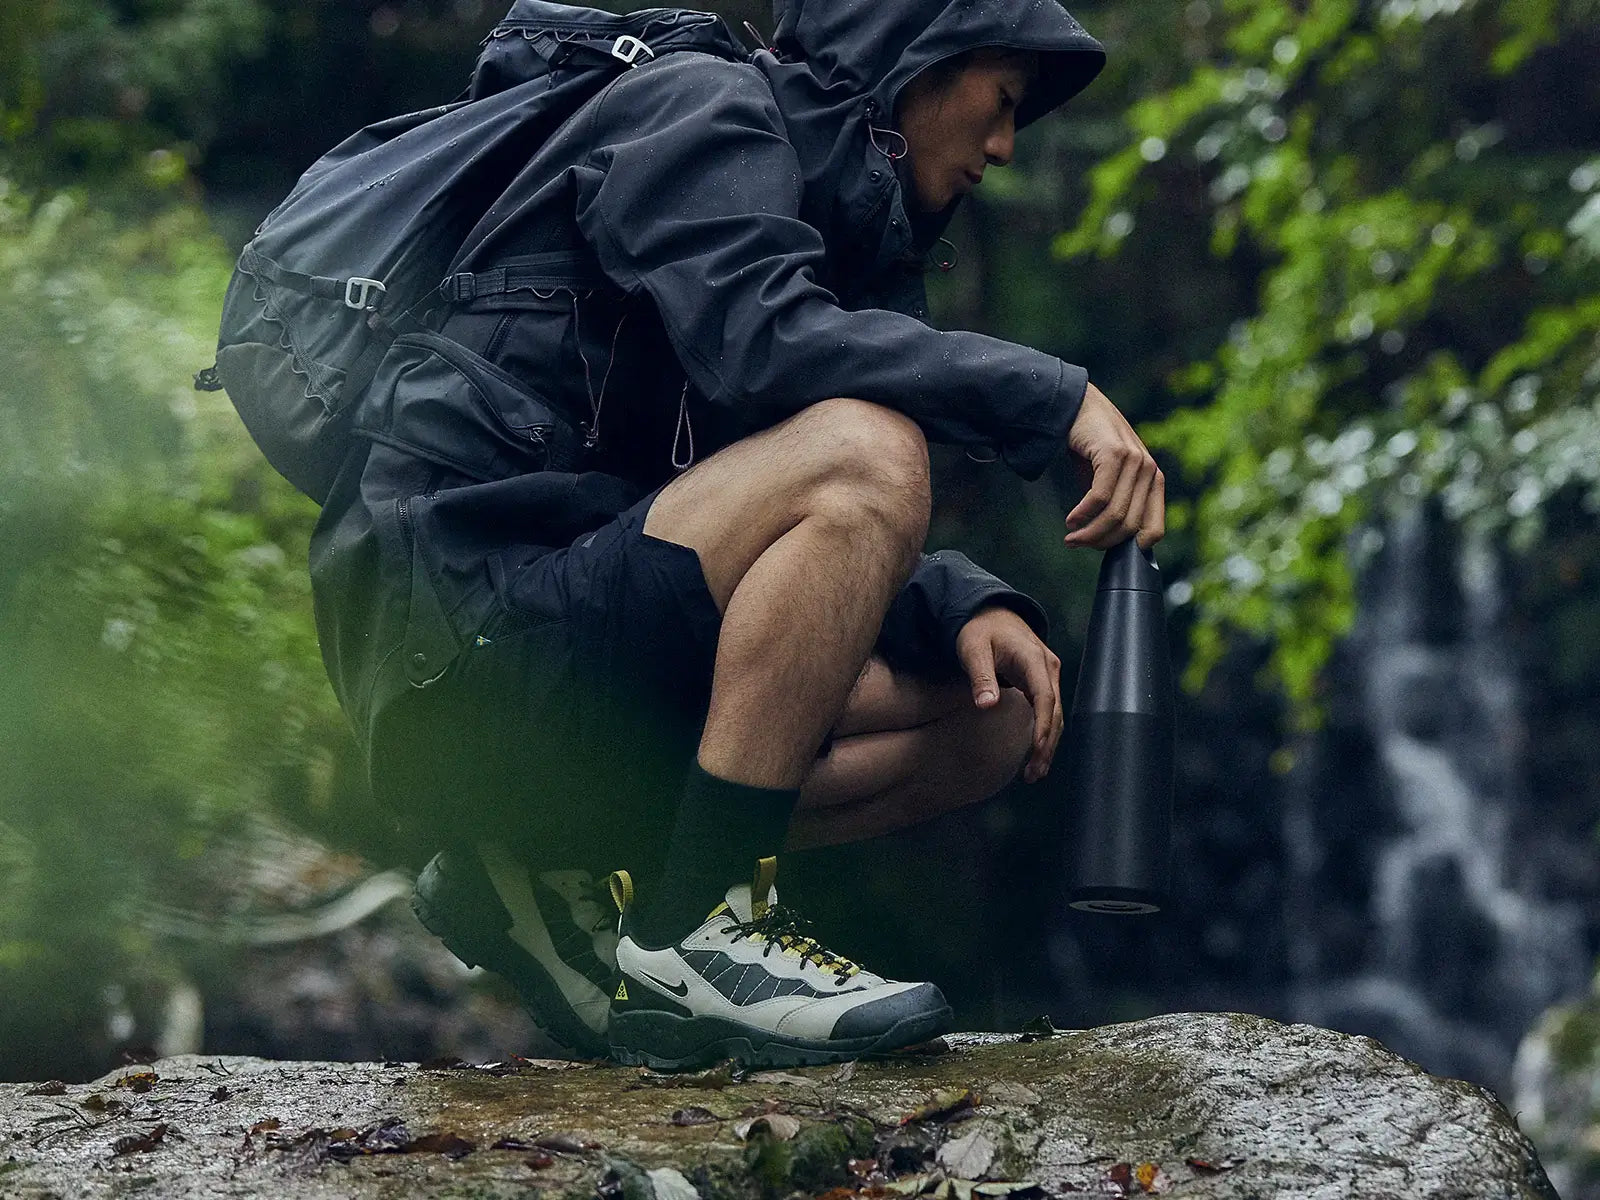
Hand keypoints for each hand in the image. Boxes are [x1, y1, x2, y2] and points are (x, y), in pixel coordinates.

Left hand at [955, 606, 1063, 783]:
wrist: (988, 612)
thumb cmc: (978, 629)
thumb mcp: (973, 648)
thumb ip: (981, 676)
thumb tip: (987, 705)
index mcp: (1033, 658)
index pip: (1045, 698)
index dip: (1043, 726)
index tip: (1037, 750)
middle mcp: (1047, 668)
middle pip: (1055, 712)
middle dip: (1048, 744)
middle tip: (1034, 773)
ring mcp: (1047, 675)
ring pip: (1055, 714)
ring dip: (1048, 742)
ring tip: (1034, 772)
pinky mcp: (1041, 681)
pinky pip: (1048, 710)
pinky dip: (1044, 732)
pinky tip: (1035, 752)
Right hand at [1064, 382, 1165, 549]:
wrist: (1077, 406)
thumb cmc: (1091, 447)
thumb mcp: (1109, 479)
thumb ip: (1116, 504)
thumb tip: (1107, 540)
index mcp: (1154, 481)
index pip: (1154, 530)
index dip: (1129, 548)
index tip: (1103, 550)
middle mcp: (1150, 471)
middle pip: (1130, 526)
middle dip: (1101, 542)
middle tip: (1077, 544)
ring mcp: (1135, 461)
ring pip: (1115, 515)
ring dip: (1089, 532)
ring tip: (1071, 537)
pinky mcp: (1114, 454)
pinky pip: (1100, 497)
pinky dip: (1083, 514)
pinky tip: (1070, 520)